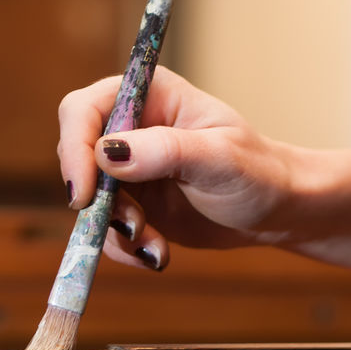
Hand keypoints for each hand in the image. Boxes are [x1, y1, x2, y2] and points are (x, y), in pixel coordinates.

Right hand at [57, 66, 292, 270]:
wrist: (275, 212)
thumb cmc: (258, 171)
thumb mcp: (219, 157)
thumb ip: (165, 150)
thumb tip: (106, 151)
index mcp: (149, 94)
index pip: (84, 108)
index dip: (75, 146)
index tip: (84, 192)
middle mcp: (130, 126)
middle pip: (76, 153)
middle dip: (96, 197)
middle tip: (129, 225)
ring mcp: (128, 166)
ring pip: (88, 197)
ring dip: (113, 229)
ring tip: (153, 245)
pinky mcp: (131, 202)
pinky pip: (105, 227)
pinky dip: (124, 247)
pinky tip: (158, 254)